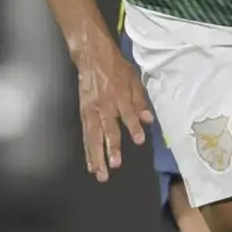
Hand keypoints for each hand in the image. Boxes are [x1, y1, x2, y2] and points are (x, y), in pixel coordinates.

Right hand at [73, 34, 154, 181]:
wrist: (91, 57)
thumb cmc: (116, 68)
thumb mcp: (133, 79)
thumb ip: (140, 101)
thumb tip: (148, 120)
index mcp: (119, 95)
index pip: (128, 114)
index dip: (133, 127)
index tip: (139, 140)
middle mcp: (105, 105)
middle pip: (107, 129)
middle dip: (111, 148)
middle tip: (115, 165)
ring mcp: (91, 111)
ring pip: (93, 137)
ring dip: (96, 156)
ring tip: (100, 174)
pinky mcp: (83, 114)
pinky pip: (85, 135)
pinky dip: (87, 151)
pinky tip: (90, 164)